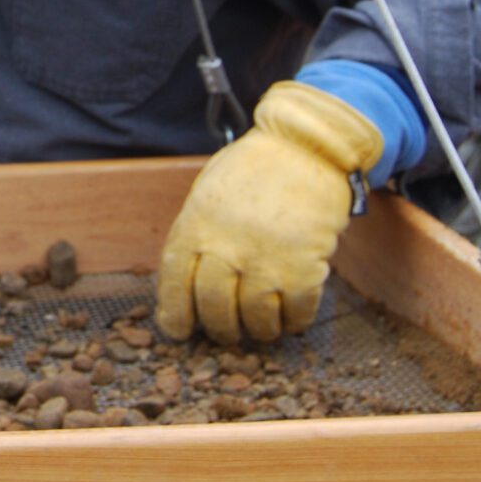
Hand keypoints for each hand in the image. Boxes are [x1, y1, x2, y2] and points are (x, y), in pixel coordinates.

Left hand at [155, 81, 381, 345]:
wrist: (306, 147)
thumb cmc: (254, 169)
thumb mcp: (208, 193)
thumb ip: (198, 233)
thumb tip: (188, 280)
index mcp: (196, 225)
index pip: (175, 281)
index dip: (174, 313)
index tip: (178, 331)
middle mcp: (226, 246)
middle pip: (214, 307)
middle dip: (219, 329)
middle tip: (227, 334)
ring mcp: (266, 258)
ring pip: (255, 318)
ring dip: (258, 331)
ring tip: (262, 328)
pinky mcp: (305, 266)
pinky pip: (296, 311)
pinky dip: (293, 322)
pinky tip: (292, 318)